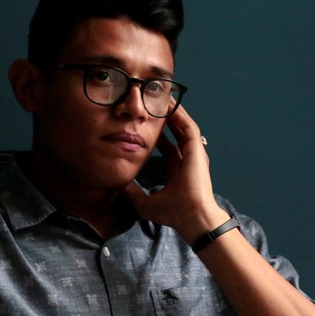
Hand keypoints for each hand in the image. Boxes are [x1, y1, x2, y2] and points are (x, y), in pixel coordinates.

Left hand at [122, 105, 228, 241]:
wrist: (190, 216)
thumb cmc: (173, 213)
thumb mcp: (145, 202)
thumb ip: (133, 193)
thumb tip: (119, 186)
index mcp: (178, 171)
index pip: (168, 148)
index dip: (158, 137)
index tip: (145, 127)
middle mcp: (187, 160)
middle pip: (176, 134)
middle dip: (165, 120)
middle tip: (153, 107)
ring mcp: (193, 154)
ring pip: (182, 127)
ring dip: (172, 113)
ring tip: (160, 99)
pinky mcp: (196, 149)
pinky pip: (187, 126)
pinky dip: (179, 115)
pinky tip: (169, 105)